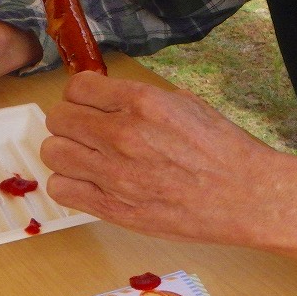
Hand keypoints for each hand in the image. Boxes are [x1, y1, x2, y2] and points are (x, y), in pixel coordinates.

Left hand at [41, 75, 279, 242]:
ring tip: (85, 155)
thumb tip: (111, 99)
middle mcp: (122, 134)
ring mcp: (114, 174)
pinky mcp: (113, 208)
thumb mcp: (186, 103)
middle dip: (70, 119)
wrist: (244, 196)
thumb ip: (143, 99)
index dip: (81, 93)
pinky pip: (61, 190)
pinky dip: (68, 182)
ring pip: (53, 152)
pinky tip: (88, 181)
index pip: (78, 87)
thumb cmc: (222, 149)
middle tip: (86, 128)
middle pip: (58, 118)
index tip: (89, 102)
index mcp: (142, 102)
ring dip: (65, 150)